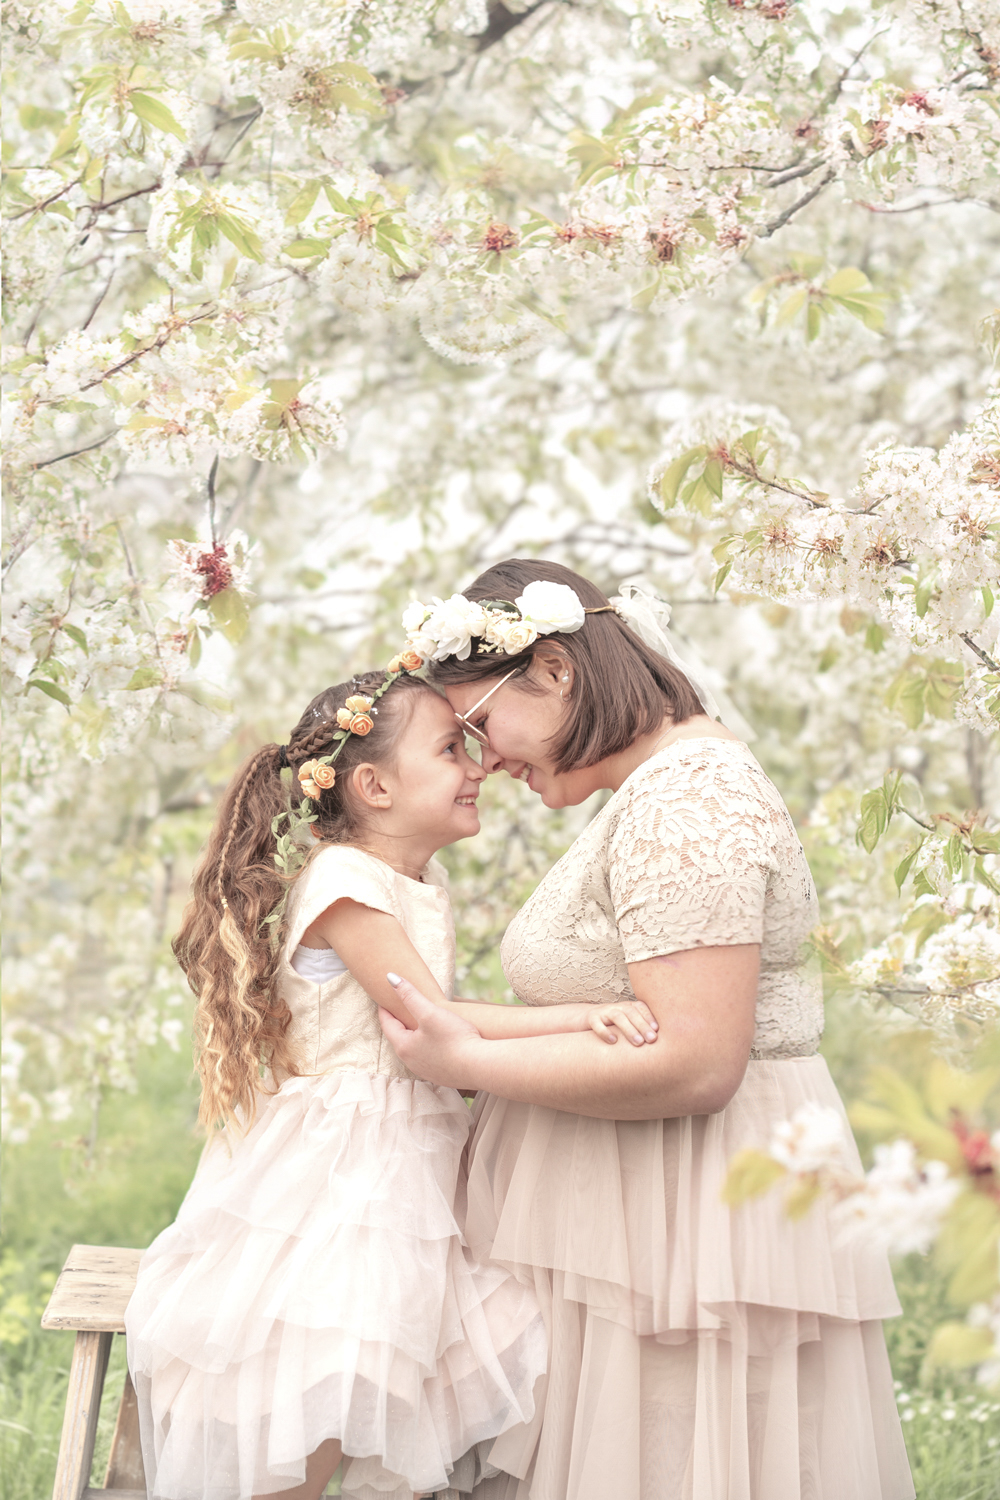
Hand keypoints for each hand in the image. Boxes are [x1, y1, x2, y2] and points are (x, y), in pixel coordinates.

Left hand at [379, 974, 485, 1088]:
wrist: (480, 1066)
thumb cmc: (454, 1038)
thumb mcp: (430, 1012)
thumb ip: (410, 995)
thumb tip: (390, 978)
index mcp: (404, 1047)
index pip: (388, 1025)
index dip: (384, 1010)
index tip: (382, 1000)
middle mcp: (411, 1062)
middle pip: (399, 1038)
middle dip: (398, 1024)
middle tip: (398, 1011)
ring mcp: (426, 1071)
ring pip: (414, 1050)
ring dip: (413, 1037)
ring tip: (417, 1025)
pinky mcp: (441, 1076)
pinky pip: (428, 1058)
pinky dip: (427, 1047)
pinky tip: (436, 1043)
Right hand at [585, 1000, 658, 1045]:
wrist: (586, 1019)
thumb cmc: (613, 1026)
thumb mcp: (628, 1025)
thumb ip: (641, 1030)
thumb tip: (662, 1044)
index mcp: (628, 1007)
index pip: (641, 1008)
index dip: (649, 1017)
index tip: (658, 1030)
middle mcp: (617, 1007)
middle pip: (631, 1012)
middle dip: (643, 1026)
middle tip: (652, 1039)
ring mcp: (603, 1012)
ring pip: (617, 1017)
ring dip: (629, 1029)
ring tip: (638, 1042)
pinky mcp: (591, 1018)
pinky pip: (597, 1023)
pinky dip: (605, 1032)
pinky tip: (613, 1041)